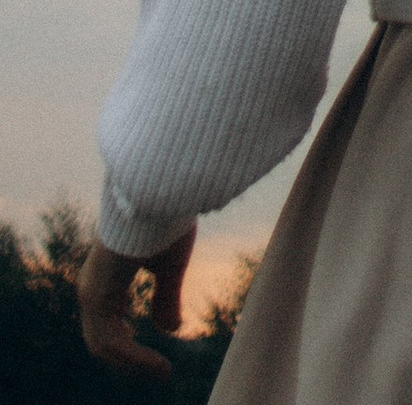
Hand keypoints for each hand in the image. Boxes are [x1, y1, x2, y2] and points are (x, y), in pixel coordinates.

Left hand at [79, 228, 193, 380]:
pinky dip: (135, 358)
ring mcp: (91, 291)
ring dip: (134, 365)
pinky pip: (112, 341)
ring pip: (104, 346)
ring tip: (162, 372)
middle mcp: (92, 288)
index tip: (153, 363)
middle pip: (101, 341)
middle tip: (159, 372)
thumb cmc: (166, 219)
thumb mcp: (169, 266)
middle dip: (129, 362)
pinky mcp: (97, 294)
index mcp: (104, 280)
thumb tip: (169, 329)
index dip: (129, 348)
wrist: (161, 190)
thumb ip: (165, 297)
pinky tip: (159, 364)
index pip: (107, 326)